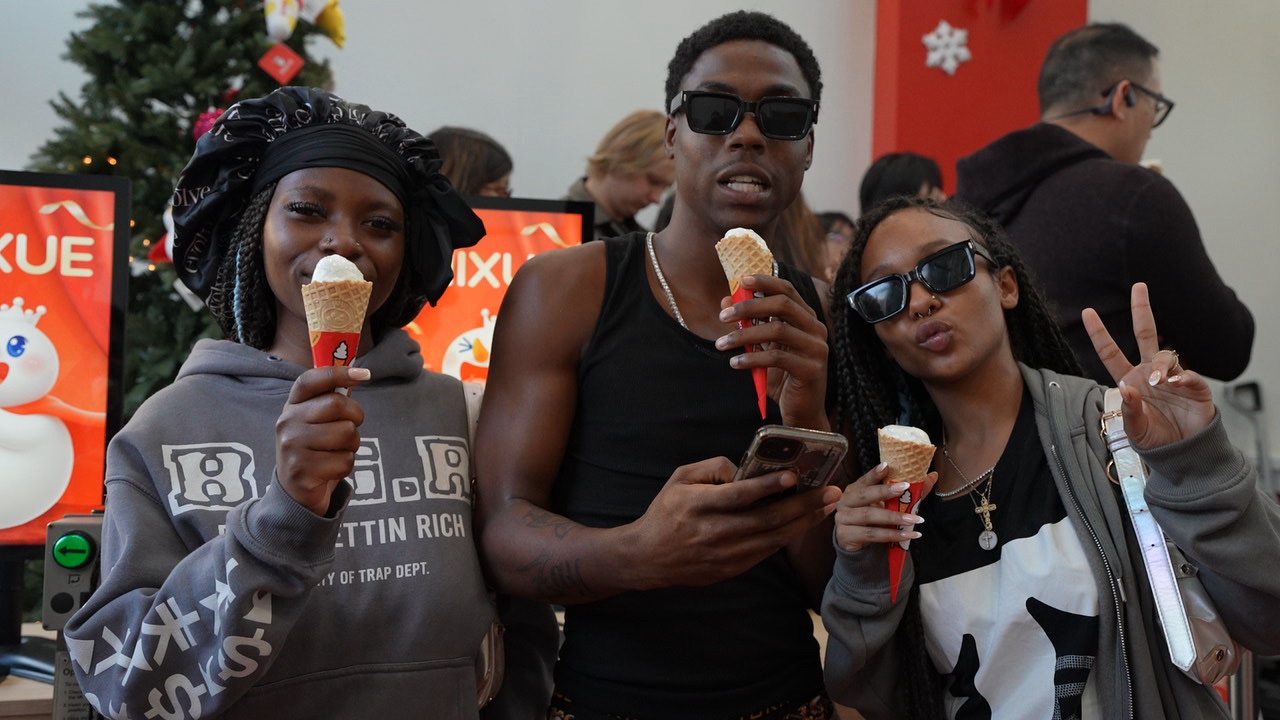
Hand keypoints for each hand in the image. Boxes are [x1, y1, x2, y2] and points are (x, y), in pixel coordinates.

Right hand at [275, 366, 369, 514]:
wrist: (295, 492)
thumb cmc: (314, 450)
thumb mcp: (316, 422)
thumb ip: (333, 399)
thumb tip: (359, 373)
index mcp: (292, 406)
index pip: (312, 380)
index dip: (338, 373)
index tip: (364, 375)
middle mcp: (287, 422)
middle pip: (337, 405)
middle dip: (355, 417)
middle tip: (351, 428)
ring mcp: (292, 447)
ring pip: (346, 434)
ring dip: (352, 445)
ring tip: (338, 452)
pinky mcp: (302, 471)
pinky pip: (344, 461)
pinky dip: (346, 466)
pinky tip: (331, 470)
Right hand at [628, 457, 840, 588]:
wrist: (648, 557)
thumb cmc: (667, 511)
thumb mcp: (680, 478)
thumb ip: (712, 467)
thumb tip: (745, 467)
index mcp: (698, 505)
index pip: (740, 496)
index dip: (768, 486)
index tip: (794, 476)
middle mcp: (714, 532)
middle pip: (767, 519)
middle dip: (804, 505)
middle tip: (831, 492)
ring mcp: (725, 554)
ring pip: (773, 538)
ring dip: (804, 522)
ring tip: (827, 507)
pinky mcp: (731, 568)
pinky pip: (766, 551)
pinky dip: (788, 536)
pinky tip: (804, 523)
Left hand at [716, 273, 828, 428]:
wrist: (802, 412)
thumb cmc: (782, 377)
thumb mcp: (763, 347)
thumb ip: (749, 324)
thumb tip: (726, 300)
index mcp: (806, 319)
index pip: (788, 291)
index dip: (765, 282)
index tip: (741, 280)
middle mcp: (816, 330)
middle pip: (783, 305)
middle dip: (749, 307)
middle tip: (723, 317)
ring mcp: (817, 349)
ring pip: (778, 330)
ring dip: (744, 336)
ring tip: (721, 344)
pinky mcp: (811, 370)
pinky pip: (777, 357)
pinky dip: (752, 359)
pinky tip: (735, 364)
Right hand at [833, 463, 932, 552]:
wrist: (857, 543)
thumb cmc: (873, 519)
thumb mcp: (888, 505)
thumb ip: (908, 492)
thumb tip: (932, 476)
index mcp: (854, 490)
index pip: (865, 480)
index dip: (874, 473)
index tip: (887, 466)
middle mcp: (845, 502)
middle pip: (864, 495)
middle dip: (884, 491)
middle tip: (905, 488)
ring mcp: (843, 519)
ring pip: (869, 516)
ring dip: (893, 517)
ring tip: (914, 519)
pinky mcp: (846, 536)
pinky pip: (872, 535)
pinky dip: (892, 535)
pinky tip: (908, 535)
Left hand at [1082, 282, 1215, 449]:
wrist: (1184, 454)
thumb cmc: (1155, 440)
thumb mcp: (1134, 430)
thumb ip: (1129, 410)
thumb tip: (1126, 387)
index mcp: (1130, 380)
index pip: (1110, 353)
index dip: (1099, 333)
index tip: (1087, 312)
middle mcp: (1150, 373)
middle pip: (1146, 335)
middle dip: (1142, 310)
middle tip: (1138, 287)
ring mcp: (1173, 377)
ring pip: (1166, 355)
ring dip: (1161, 365)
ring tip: (1158, 382)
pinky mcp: (1195, 387)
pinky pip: (1188, 374)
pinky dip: (1182, 376)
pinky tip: (1175, 384)